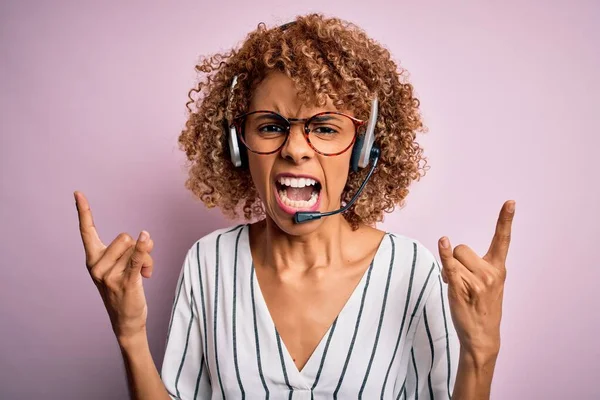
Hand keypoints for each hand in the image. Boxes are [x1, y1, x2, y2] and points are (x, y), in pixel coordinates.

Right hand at [75, 191, 154, 340]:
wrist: (125, 321)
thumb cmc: (123, 290)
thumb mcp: (121, 266)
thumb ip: (130, 249)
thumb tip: (145, 238)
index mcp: (93, 259)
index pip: (87, 231)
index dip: (84, 211)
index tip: (78, 193)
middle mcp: (97, 266)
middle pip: (125, 237)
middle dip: (137, 248)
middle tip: (138, 266)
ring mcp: (110, 276)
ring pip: (136, 248)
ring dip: (147, 258)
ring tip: (143, 274)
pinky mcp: (126, 283)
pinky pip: (137, 260)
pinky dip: (144, 250)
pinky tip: (147, 239)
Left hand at [437, 200, 514, 360]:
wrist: (482, 336)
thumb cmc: (482, 308)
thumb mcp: (489, 285)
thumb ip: (478, 266)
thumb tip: (452, 251)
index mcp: (499, 269)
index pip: (503, 240)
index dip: (505, 220)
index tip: (510, 202)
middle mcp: (490, 273)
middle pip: (462, 248)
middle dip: (456, 260)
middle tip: (461, 280)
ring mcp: (477, 282)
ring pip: (453, 258)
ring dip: (449, 270)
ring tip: (457, 287)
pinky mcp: (461, 289)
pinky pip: (450, 265)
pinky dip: (444, 253)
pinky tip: (442, 241)